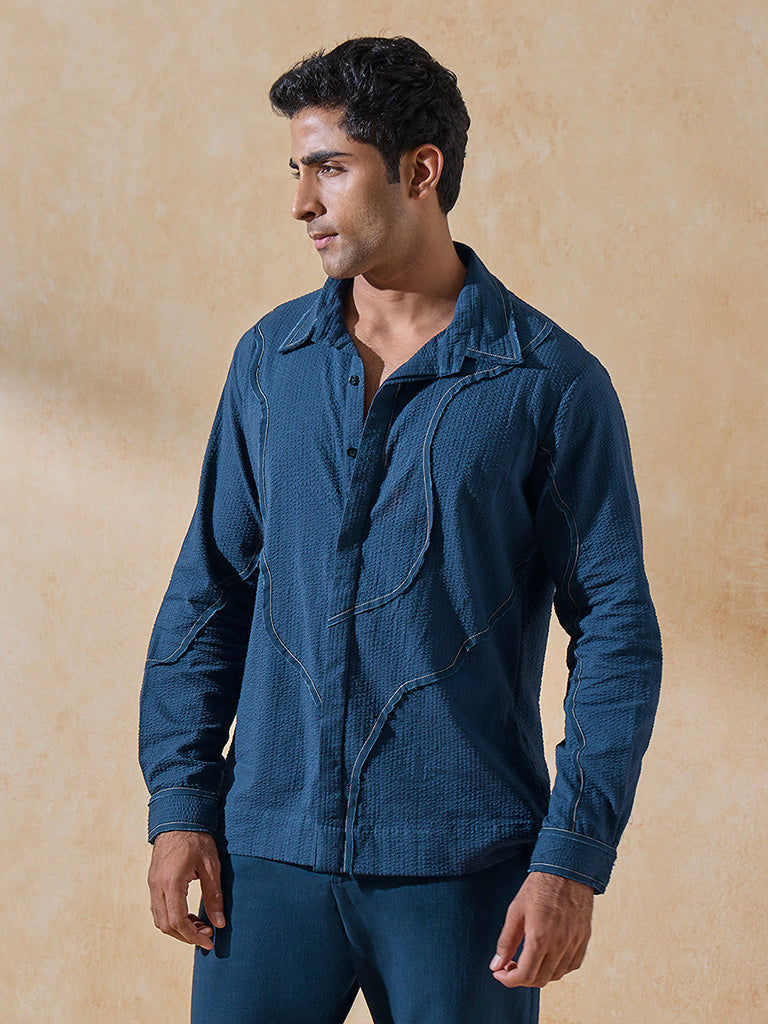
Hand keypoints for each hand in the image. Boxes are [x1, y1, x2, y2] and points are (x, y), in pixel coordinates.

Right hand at [148, 830, 224, 949]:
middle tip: (207, 934)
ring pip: (159, 919)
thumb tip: (220, 924)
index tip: (209, 941)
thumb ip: (214, 896)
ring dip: (178, 928)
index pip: (178, 921)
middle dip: (186, 935)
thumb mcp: (211, 866)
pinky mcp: (152, 880)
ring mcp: (152, 883)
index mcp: (171, 883)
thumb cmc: (197, 839)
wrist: (178, 817)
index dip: (193, 936)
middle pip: (166, 925)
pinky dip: (171, 917)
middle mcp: (157, 886)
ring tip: (200, 924)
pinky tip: (189, 913)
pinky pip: (158, 908)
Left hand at [489, 871, 593, 987]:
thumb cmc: (538, 887)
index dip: (509, 980)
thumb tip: (496, 965)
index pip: (525, 975)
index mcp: (540, 937)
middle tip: (509, 967)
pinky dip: (557, 969)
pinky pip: (571, 966)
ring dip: (539, 975)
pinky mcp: (584, 940)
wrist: (567, 870)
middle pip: (540, 979)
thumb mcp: (515, 911)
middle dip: (521, 979)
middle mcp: (559, 945)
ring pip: (556, 975)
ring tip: (526, 961)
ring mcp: (574, 944)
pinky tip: (546, 957)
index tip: (499, 974)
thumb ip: (506, 941)